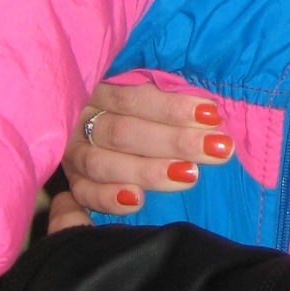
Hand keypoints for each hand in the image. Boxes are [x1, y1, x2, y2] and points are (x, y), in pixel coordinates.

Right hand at [61, 78, 234, 221]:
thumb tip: (210, 110)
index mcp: (101, 89)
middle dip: (174, 141)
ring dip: (149, 171)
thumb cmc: (141, 110)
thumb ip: (171, 96)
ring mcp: (74, 153)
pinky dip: (109, 199)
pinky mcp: (72, 183)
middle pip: (123, 132)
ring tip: (190, 175)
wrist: (110, 134)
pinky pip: (84, 193)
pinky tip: (138, 201)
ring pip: (103, 164)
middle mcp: (83, 119)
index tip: (211, 114)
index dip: (172, 107)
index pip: (133, 96)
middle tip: (217, 149)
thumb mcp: (150, 93)